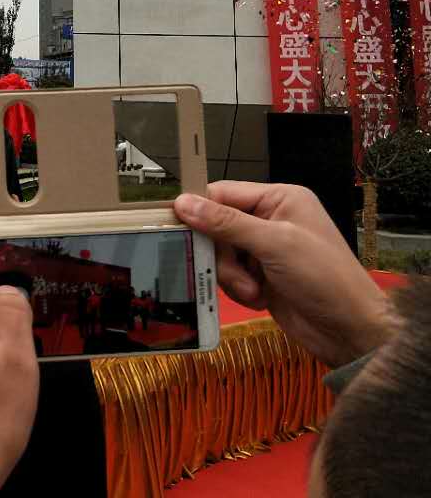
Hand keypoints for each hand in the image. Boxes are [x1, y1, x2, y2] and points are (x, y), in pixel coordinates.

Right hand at [174, 182, 392, 367]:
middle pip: (218, 225)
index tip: (176, 225)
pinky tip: (259, 298)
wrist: (349, 332)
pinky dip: (238, 289)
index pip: (224, 193)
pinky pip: (230, 275)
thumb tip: (182, 201)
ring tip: (253, 291)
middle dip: (222, 253)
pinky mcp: (261, 276)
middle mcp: (271, 220)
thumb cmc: (322, 278)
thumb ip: (226, 222)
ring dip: (230, 275)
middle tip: (230, 271)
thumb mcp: (274, 244)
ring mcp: (265, 250)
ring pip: (221, 253)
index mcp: (280, 199)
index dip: (200, 209)